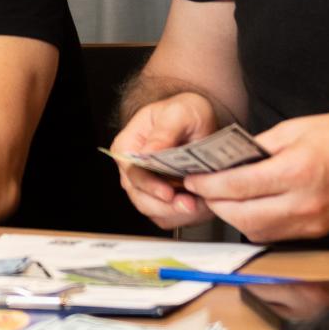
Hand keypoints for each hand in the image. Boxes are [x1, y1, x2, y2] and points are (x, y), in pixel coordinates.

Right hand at [110, 94, 217, 228]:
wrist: (197, 120)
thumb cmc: (184, 112)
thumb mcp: (178, 113)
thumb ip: (165, 132)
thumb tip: (148, 153)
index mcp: (127, 146)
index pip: (133, 172)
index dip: (150, 186)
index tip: (169, 193)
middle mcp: (132, 170)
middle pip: (140, 198)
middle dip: (166, 206)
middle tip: (191, 205)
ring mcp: (145, 186)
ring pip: (154, 212)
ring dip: (178, 214)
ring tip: (201, 206)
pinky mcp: (160, 199)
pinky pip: (168, 217)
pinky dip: (184, 216)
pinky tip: (201, 206)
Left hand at [181, 111, 328, 241]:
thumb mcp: (298, 128)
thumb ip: (260, 147)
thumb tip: (230, 159)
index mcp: (296, 171)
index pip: (237, 186)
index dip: (208, 184)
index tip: (192, 178)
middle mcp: (304, 204)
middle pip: (242, 216)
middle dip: (215, 204)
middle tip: (201, 190)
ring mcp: (313, 223)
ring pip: (257, 231)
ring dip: (233, 217)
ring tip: (221, 198)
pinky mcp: (319, 232)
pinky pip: (277, 234)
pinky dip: (257, 223)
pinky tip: (250, 207)